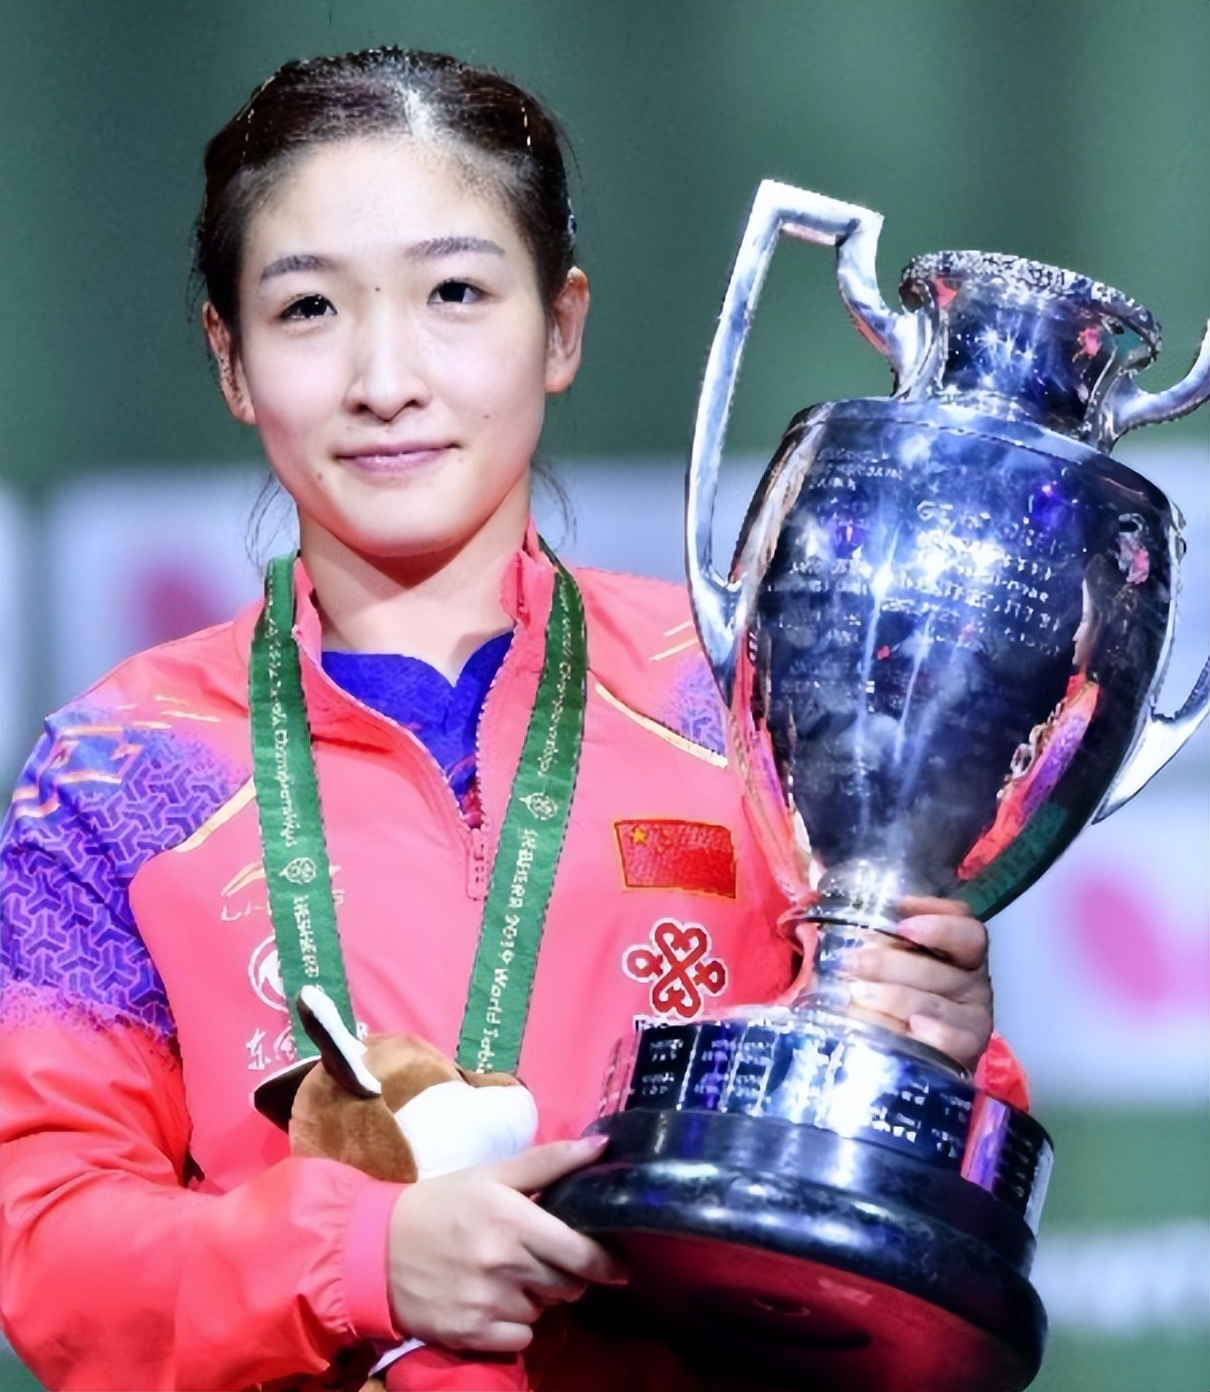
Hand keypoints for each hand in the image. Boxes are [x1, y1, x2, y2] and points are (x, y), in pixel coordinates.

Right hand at [386, 1136, 624, 1353]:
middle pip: (567, 1284)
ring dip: (539, 1298)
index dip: (604, 1262)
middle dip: (567, 1275)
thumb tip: (602, 1145)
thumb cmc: (444, 1203)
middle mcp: (502, 1264)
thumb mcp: (493, 1173)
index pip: (578, 1252)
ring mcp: (486, 1303)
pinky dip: (517, 1325)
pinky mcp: (471, 1334)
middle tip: (548, 1260)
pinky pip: (521, 1338)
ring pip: (544, 1311)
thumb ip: (550, 1161)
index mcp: (511, 1219)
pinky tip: (497, 1302)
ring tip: (514, 1277)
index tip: (618, 1264)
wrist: (378, 1248)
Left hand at [847, 896, 991, 1069]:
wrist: (905, 1053)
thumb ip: (871, 931)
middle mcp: (973, 982)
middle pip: (940, 966)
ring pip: (936, 1001)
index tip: (900, 920)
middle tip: (852, 962)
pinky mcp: (967, 1051)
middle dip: (891, 963)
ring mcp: (973, 1017)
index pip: (965, 928)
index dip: (938, 921)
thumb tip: (825, 892)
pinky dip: (934, 1032)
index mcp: (960, 953)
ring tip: (858, 995)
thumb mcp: (886, 959)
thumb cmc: (893, 994)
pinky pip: (953, 1040)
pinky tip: (912, 1026)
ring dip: (895, 997)